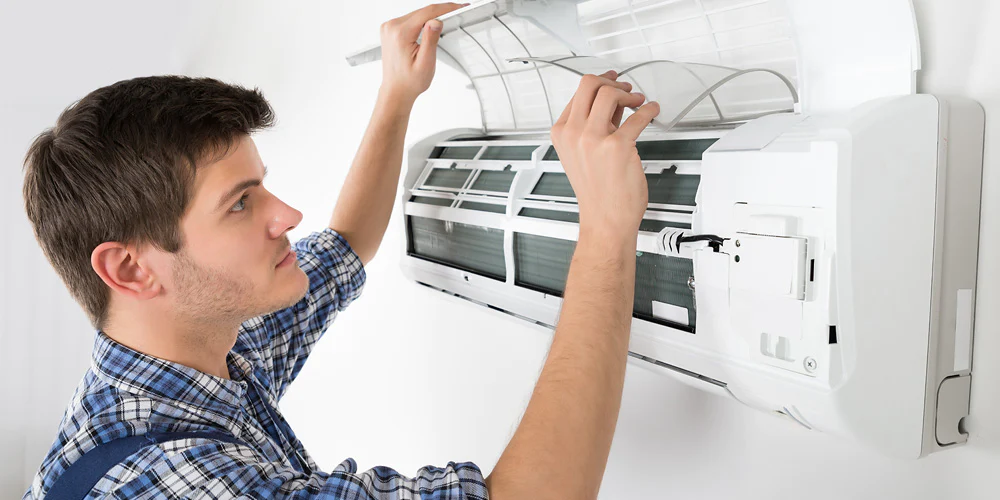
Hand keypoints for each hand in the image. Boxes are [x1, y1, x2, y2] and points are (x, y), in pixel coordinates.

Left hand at [379, 3, 465, 104]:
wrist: (396, 90)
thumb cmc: (409, 81)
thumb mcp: (425, 63)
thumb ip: (431, 40)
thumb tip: (436, 21)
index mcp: (400, 34)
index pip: (427, 13)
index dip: (446, 8)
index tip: (459, 7)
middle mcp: (391, 27)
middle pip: (422, 11)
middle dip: (441, 12)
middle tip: (458, 10)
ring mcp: (389, 27)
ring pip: (417, 14)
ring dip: (431, 16)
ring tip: (447, 19)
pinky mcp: (390, 29)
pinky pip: (410, 19)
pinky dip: (422, 20)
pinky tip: (431, 25)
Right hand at [550, 71, 659, 243]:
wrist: (605, 219)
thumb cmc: (597, 193)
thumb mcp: (583, 154)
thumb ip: (594, 126)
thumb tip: (612, 103)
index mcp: (562, 134)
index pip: (577, 94)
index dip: (599, 83)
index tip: (611, 81)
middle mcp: (574, 133)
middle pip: (590, 85)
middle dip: (612, 81)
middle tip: (626, 88)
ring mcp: (594, 139)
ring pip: (610, 93)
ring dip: (630, 93)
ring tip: (639, 101)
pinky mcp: (618, 146)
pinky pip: (638, 116)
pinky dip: (649, 110)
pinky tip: (652, 111)